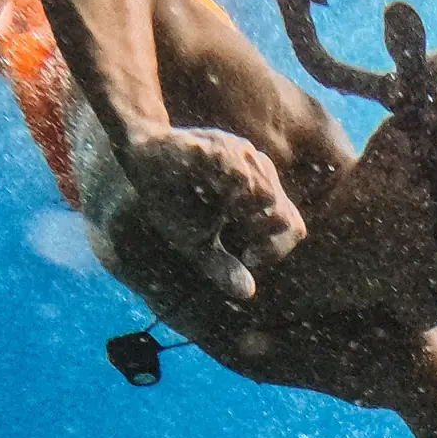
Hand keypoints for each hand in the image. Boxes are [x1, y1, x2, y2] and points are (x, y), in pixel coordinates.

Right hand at [122, 126, 305, 299]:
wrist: (143, 158)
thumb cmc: (174, 204)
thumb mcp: (198, 243)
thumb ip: (222, 267)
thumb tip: (247, 293)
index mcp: (260, 200)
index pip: (293, 226)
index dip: (276, 247)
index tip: (249, 258)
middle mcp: (257, 176)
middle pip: (279, 211)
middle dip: (258, 230)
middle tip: (233, 234)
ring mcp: (240, 155)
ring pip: (262, 190)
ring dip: (240, 209)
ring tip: (218, 212)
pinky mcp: (216, 143)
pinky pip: (233, 166)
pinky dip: (224, 184)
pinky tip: (206, 192)